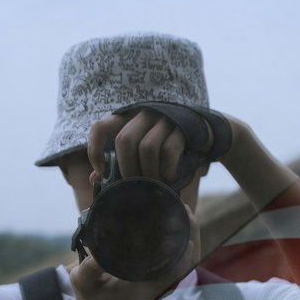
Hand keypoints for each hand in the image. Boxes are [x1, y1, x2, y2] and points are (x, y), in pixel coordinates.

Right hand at [69, 201, 198, 299]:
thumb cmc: (90, 299)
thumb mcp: (83, 282)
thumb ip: (89, 270)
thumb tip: (99, 253)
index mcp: (147, 291)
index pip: (176, 270)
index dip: (184, 249)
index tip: (182, 225)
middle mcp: (159, 288)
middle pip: (187, 262)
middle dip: (190, 234)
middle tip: (184, 209)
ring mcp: (160, 283)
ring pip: (185, 261)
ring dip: (187, 237)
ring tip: (182, 211)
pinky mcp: (157, 278)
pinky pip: (176, 261)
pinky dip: (178, 243)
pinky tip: (174, 224)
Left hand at [87, 107, 214, 186]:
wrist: (204, 134)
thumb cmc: (166, 146)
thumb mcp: (141, 152)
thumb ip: (119, 163)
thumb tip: (95, 178)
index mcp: (127, 120)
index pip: (100, 127)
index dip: (95, 148)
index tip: (100, 170)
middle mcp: (143, 114)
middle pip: (125, 140)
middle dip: (128, 168)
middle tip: (134, 184)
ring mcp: (164, 118)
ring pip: (147, 147)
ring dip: (149, 171)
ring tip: (154, 183)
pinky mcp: (182, 126)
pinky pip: (169, 150)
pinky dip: (168, 169)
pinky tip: (170, 176)